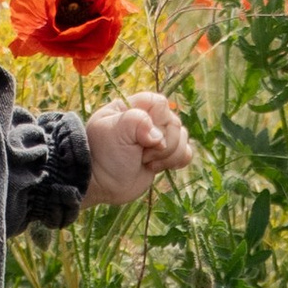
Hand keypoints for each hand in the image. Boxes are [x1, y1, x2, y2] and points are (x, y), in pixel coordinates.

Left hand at [84, 88, 193, 206]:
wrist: (101, 184)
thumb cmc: (103, 154)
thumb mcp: (113, 131)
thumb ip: (137, 121)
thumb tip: (159, 138)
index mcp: (133, 108)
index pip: (160, 103)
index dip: (157, 120)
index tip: (142, 136)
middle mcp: (148, 121)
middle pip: (174, 123)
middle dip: (162, 144)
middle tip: (140, 154)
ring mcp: (158, 139)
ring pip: (183, 138)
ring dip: (167, 155)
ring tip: (145, 162)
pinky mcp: (165, 156)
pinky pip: (185, 153)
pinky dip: (177, 160)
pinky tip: (158, 167)